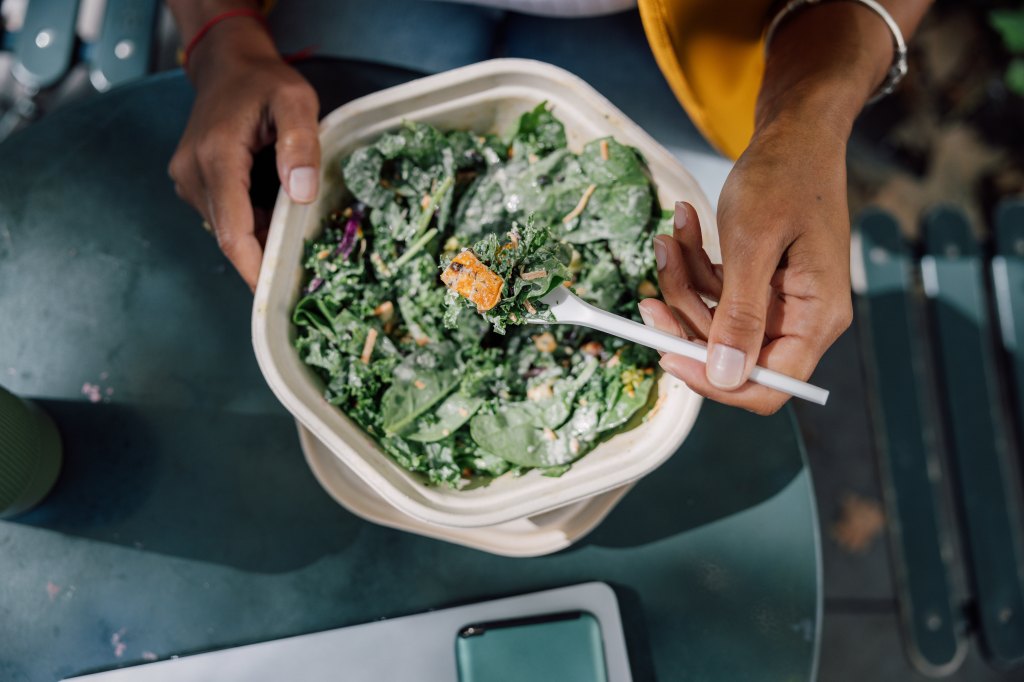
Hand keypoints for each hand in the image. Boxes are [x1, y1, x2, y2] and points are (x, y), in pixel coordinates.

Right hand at [168, 19, 319, 288]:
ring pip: (228, 228)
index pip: (231, 230)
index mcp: (216, 157)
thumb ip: (300, 143)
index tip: (273, 297)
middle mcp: (192, 174)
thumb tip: (301, 192)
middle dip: (264, 256)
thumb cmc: (264, 82)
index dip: (253, 267)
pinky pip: (225, 215)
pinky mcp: (194, 183)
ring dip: (260, 237)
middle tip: (304, 268)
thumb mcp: (295, 101)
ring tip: (296, 233)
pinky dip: (252, 222)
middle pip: (230, 234)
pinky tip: (277, 213)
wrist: (227, 65)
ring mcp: (188, 180)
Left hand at [638, 123, 852, 413]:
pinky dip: (693, 265)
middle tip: (647, 296)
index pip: (768, 386)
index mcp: (816, 318)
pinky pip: (714, 293)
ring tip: (668, 238)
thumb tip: (725, 377)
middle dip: (685, 321)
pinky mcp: (758, 284)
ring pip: (713, 322)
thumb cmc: (784, 176)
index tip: (667, 356)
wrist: (795, 132)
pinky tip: (683, 226)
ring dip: (683, 284)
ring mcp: (779, 302)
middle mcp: (802, 318)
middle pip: (731, 356)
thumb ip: (740, 314)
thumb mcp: (754, 244)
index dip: (715, 382)